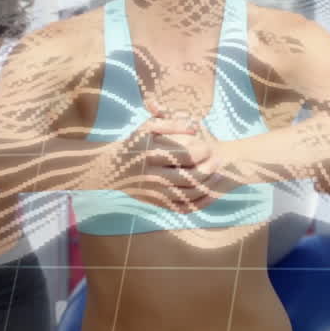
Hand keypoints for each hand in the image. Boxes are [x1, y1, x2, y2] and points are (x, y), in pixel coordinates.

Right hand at [88, 104, 218, 211]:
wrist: (111, 171)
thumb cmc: (134, 144)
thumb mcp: (148, 127)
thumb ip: (171, 122)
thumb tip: (195, 127)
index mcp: (152, 154)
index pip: (186, 155)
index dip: (203, 150)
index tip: (209, 146)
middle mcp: (153, 176)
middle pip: (191, 177)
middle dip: (209, 168)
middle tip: (217, 160)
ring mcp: (156, 193)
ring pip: (190, 194)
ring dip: (209, 186)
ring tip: (219, 175)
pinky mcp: (158, 204)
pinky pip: (184, 208)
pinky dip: (201, 203)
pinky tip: (212, 193)